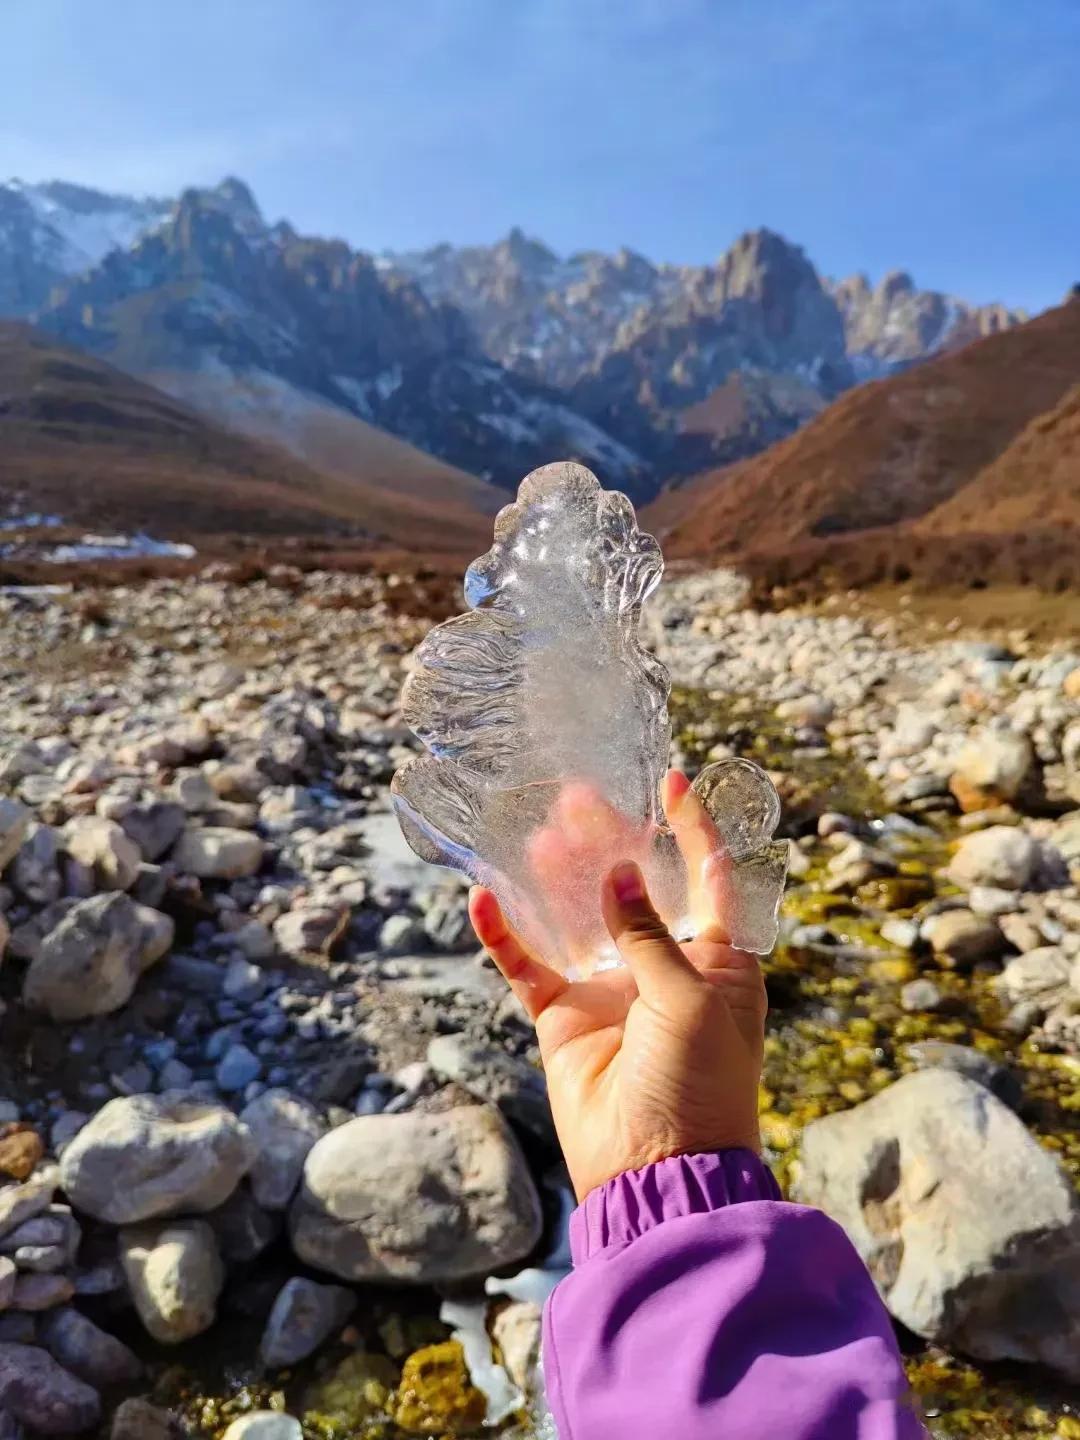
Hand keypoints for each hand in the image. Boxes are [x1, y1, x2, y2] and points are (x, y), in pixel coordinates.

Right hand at [469, 771, 766, 1200]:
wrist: (656, 1172)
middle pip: (632, 888)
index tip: (672, 781)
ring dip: (559, 876)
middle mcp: (663, 966)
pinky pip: (530, 966)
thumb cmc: (698, 1086)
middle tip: (577, 798)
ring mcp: (610, 990)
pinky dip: (507, 935)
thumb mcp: (689, 1000)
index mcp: (716, 960)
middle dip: (609, 841)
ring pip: (578, 916)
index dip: (692, 829)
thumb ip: (650, 936)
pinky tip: (486, 898)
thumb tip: (618, 876)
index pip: (707, 878)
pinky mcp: (564, 1017)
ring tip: (541, 834)